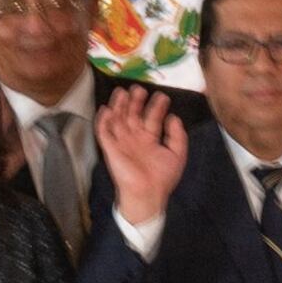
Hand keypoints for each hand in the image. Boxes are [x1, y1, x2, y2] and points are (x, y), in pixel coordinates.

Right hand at [94, 82, 184, 217]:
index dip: (156, 107)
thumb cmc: (163, 178)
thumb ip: (178, 136)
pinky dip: (103, 121)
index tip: (162, 96)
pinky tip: (106, 109)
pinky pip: (104, 132)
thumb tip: (174, 117)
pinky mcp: (110, 149)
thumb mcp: (177, 155)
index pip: (152, 118)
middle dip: (135, 102)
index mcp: (150, 139)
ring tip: (122, 92)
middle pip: (133, 115)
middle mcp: (135, 138)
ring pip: (118, 119)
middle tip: (138, 88)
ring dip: (119, 106)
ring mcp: (122, 142)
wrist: (147, 194)